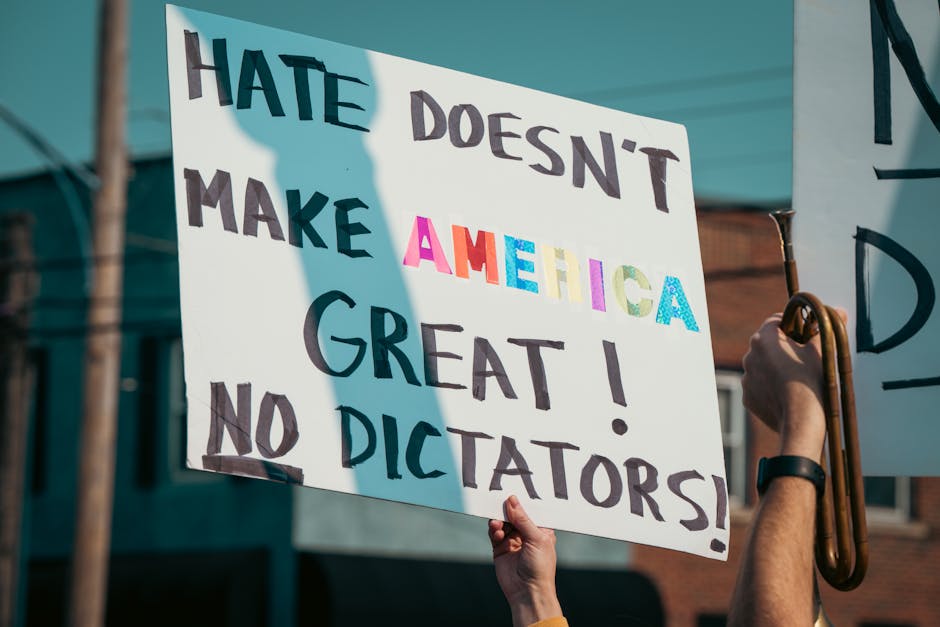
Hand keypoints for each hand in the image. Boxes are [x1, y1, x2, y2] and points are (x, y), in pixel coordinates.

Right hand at [489, 495, 562, 626]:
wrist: (527, 592)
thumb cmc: (540, 567)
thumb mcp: (536, 539)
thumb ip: (523, 519)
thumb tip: (512, 500)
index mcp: (541, 530)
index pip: (531, 510)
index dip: (522, 501)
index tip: (512, 490)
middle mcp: (526, 533)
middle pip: (514, 514)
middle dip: (507, 509)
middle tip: (499, 502)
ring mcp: (513, 541)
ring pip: (502, 522)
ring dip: (499, 520)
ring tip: (497, 523)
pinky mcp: (500, 548)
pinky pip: (494, 533)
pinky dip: (493, 530)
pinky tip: (495, 530)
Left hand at [741, 313, 832, 457]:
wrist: (801, 420)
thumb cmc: (812, 381)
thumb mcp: (821, 351)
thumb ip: (825, 329)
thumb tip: (840, 311)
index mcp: (763, 338)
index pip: (775, 321)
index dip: (792, 325)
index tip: (805, 334)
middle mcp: (749, 355)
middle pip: (767, 344)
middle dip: (783, 348)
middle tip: (803, 357)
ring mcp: (746, 377)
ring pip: (762, 366)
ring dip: (775, 368)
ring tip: (796, 379)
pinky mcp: (747, 397)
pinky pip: (759, 387)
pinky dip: (770, 388)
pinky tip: (787, 394)